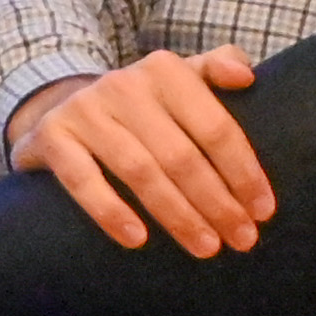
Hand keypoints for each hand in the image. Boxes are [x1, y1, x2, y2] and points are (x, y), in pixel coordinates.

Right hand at [8, 46, 272, 256]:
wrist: (61, 106)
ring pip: (140, 171)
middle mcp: (124, 85)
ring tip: (205, 247)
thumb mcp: (180, 78)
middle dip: (217, 203)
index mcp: (165, 70)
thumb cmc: (142, 104)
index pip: (215, 127)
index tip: (263, 211)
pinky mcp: (53, 137)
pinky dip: (110, 211)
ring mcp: (85, 110)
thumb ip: (217, 68)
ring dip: (177, 214)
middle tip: (242, 240)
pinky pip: (83, 180)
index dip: (243, 172)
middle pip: (181, 155)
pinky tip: (137, 239)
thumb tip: (246, 76)